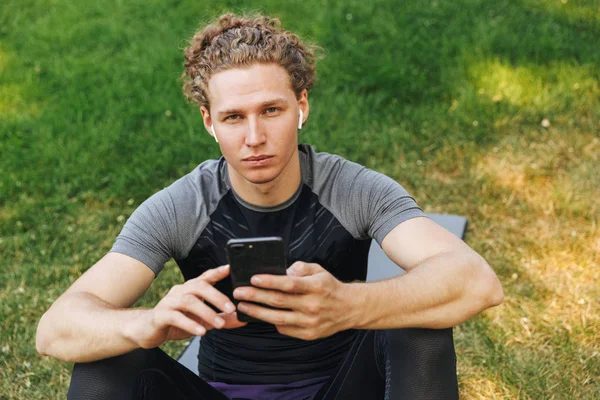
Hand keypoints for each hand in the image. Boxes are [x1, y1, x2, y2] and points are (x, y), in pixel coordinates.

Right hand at [135, 265, 246, 348]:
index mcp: (191, 289)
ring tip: (218, 324)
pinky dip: (190, 324)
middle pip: (199, 286)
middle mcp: (180, 291)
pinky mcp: (160, 315)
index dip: (218, 271)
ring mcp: (169, 301)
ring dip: (206, 312)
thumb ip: (222, 319)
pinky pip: (175, 316)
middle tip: (231, 308)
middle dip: (217, 296)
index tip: (231, 268)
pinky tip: (201, 332)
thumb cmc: (177, 322)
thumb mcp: (203, 322)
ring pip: (189, 301)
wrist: (148, 330)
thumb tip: (242, 320)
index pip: (206, 277)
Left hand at [232, 261, 354, 339]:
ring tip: (242, 306)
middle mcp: (313, 305)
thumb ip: (301, 267)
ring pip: (277, 318)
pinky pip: (284, 329)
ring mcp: (310, 322)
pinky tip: (260, 315)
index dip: (269, 281)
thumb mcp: (319, 270)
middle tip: (238, 292)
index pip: (288, 284)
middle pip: (278, 301)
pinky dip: (271, 322)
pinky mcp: (308, 334)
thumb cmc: (329, 287)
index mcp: (316, 287)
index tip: (253, 278)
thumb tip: (284, 270)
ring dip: (257, 312)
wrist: (349, 309)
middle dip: (255, 296)